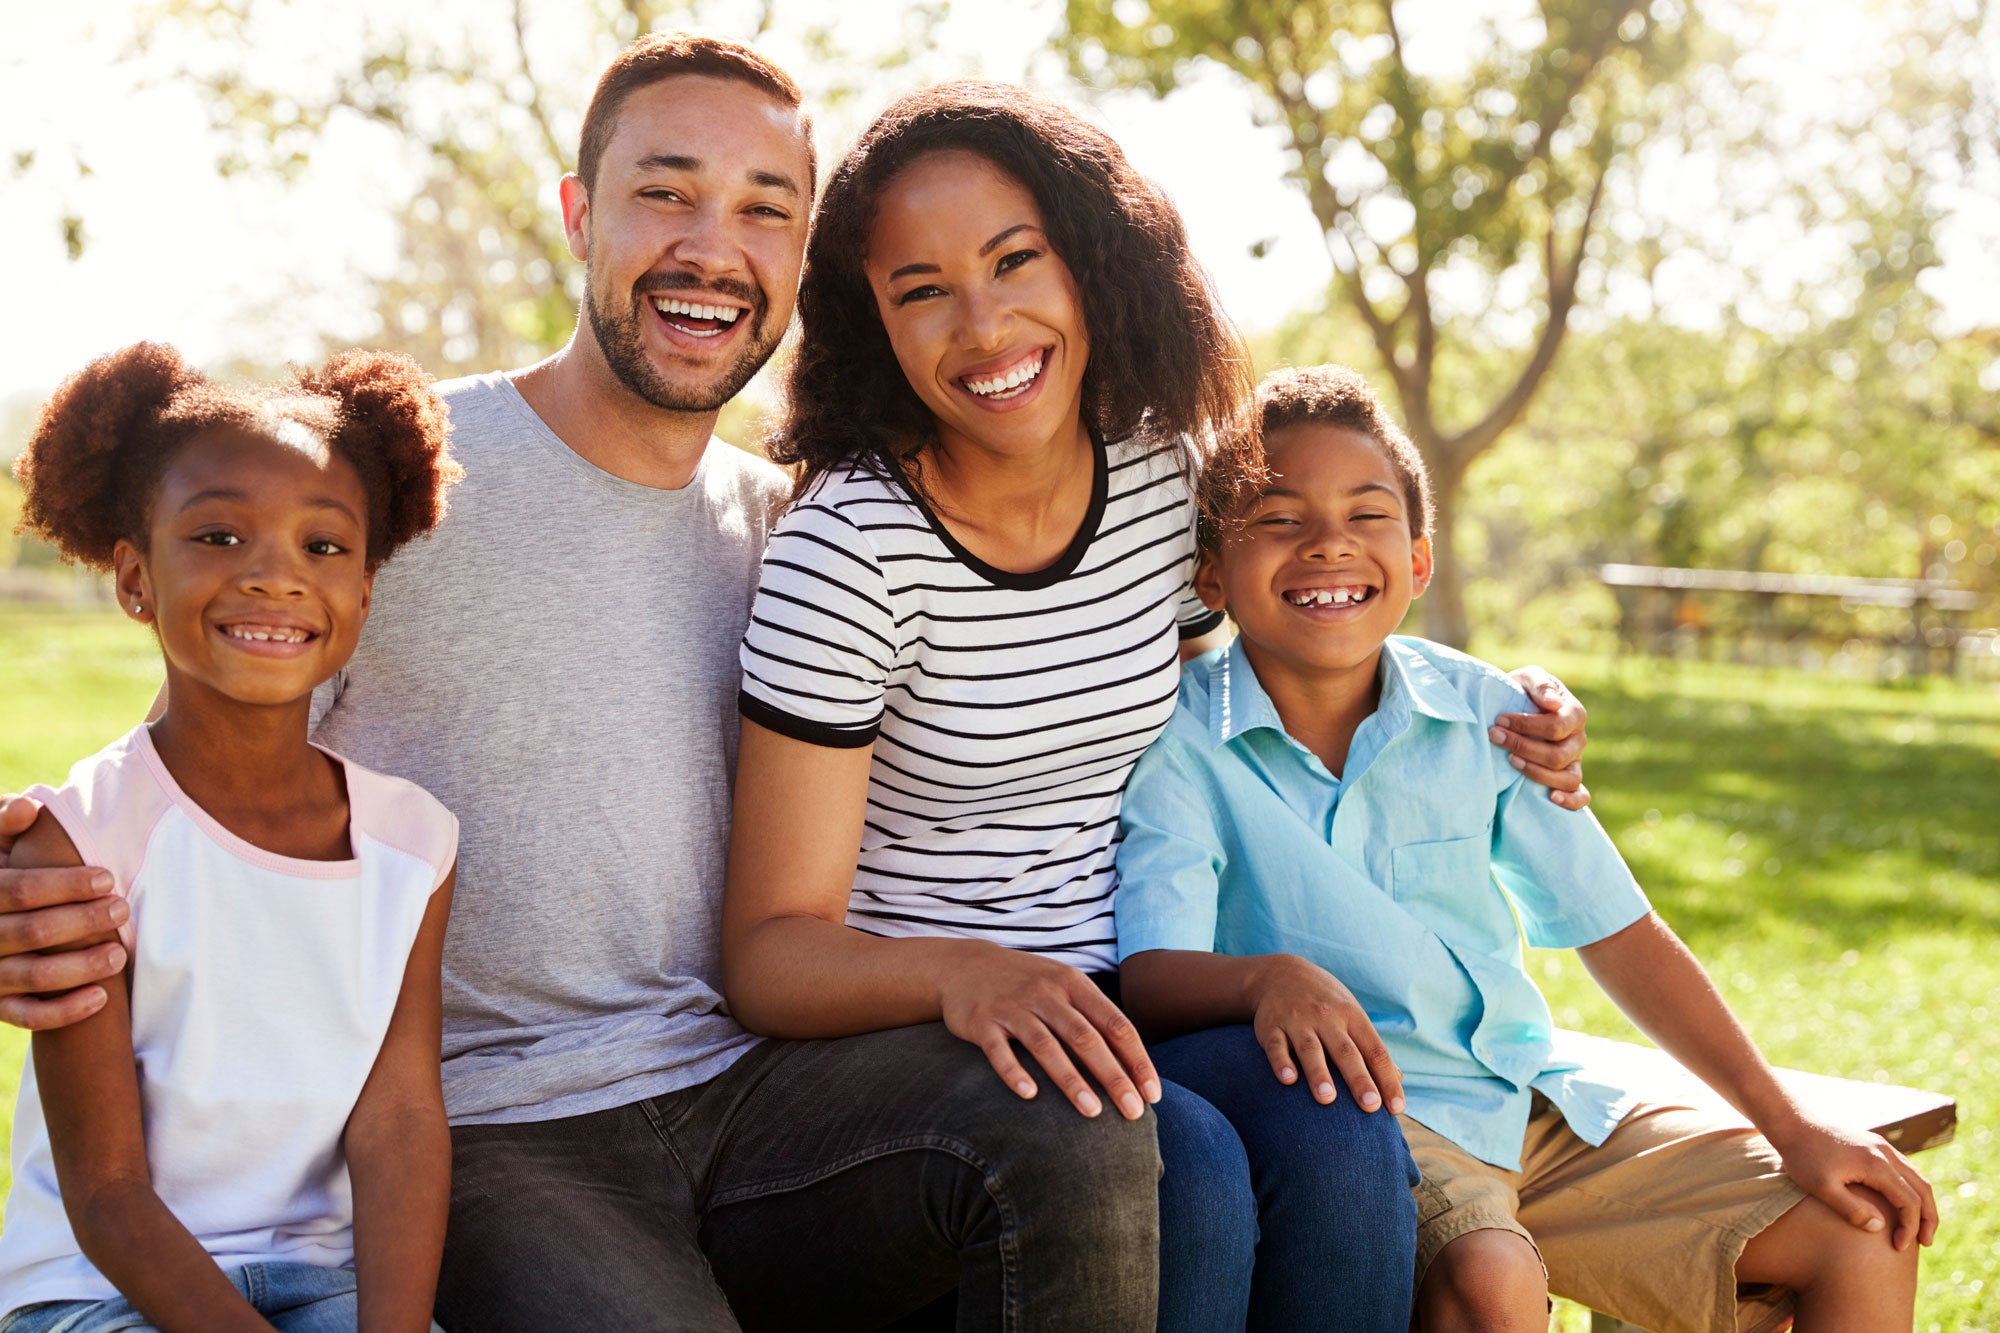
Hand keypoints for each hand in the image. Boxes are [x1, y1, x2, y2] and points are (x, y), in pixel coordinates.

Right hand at [0, 794, 128, 1029]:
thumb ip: (3, 821)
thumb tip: (30, 808)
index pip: (19, 890)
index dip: (64, 885)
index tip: (108, 877)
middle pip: (32, 933)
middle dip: (82, 922)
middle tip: (122, 910)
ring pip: (32, 976)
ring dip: (80, 967)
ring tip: (120, 956)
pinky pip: (26, 1014)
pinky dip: (63, 1011)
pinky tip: (100, 998)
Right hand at [938, 944, 1161, 1119]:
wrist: (965, 965)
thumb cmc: (1028, 984)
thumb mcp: (1064, 986)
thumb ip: (1094, 1016)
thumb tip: (1133, 1061)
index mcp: (1074, 985)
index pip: (1115, 1025)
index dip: (1136, 1060)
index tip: (1152, 1094)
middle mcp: (1046, 994)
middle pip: (1086, 1038)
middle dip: (1113, 1077)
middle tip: (1133, 1112)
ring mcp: (1013, 1007)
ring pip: (1047, 1046)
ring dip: (1071, 1081)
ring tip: (1092, 1112)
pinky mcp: (982, 1022)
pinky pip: (999, 1051)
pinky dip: (1014, 1072)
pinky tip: (1029, 1095)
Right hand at [1247, 954, 1403, 1112]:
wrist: (1281, 973)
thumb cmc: (1325, 1002)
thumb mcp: (1351, 1014)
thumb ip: (1370, 1047)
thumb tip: (1398, 1078)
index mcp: (1352, 1017)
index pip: (1375, 1051)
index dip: (1386, 1078)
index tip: (1396, 1107)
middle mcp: (1327, 1018)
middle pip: (1346, 1052)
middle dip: (1359, 1079)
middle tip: (1370, 1105)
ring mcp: (1298, 1021)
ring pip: (1311, 1049)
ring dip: (1319, 1073)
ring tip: (1327, 1098)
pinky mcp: (1271, 1026)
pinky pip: (1276, 1045)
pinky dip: (1281, 1062)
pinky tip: (1288, 1080)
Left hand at [1496, 666, 1589, 809]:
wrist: (1512, 707)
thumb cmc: (1522, 691)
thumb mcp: (1528, 678)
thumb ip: (1541, 685)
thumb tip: (1553, 704)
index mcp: (1574, 714)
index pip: (1557, 727)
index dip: (1527, 725)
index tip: (1499, 720)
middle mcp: (1578, 740)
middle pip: (1558, 755)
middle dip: (1523, 747)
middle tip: (1494, 737)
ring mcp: (1575, 761)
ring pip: (1567, 778)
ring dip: (1537, 773)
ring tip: (1510, 761)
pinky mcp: (1567, 778)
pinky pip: (1581, 796)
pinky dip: (1571, 800)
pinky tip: (1551, 798)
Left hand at [1768, 1114, 1938, 1251]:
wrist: (1791, 1122)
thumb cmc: (1803, 1157)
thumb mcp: (1821, 1187)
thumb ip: (1851, 1209)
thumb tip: (1880, 1227)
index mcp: (1877, 1165)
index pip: (1909, 1201)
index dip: (1910, 1227)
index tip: (1899, 1247)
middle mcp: (1886, 1153)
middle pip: (1923, 1189)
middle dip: (1928, 1218)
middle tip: (1925, 1244)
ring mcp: (1882, 1146)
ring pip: (1916, 1177)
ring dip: (1923, 1203)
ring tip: (1919, 1228)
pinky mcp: (1874, 1144)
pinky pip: (1903, 1169)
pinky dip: (1911, 1189)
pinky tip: (1901, 1204)